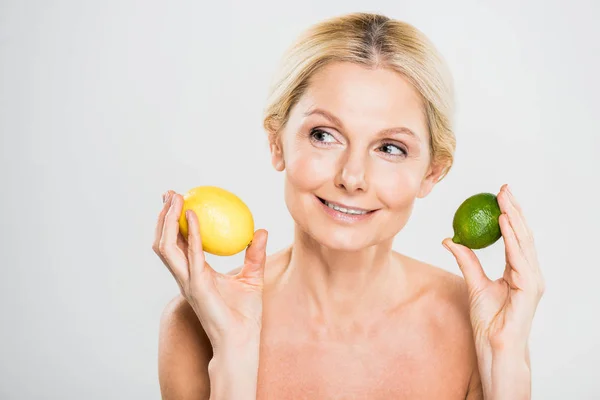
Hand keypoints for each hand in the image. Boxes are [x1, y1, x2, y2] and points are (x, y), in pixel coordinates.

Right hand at [152, 190, 267, 348]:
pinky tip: (193, 216)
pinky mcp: (197, 286)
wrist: (241, 341)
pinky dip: (190, 234)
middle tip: (170, 194)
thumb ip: (255, 254)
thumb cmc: (245, 315)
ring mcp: (188, 282)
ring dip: (167, 221)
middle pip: (164, 242)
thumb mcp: (253, 278)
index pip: (179, 244)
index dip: (174, 223)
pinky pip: (191, 255)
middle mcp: (186, 276)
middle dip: (163, 217)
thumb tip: (261, 231)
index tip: (178, 201)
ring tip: (175, 200)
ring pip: (166, 247)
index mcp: (195, 274)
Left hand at [442, 184, 544, 351]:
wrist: (494, 346)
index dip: (509, 215)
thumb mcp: (474, 284)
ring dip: (514, 218)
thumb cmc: (489, 321)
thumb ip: (467, 261)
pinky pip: (519, 258)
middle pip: (523, 235)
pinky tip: (504, 222)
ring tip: (503, 198)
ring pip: (524, 242)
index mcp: (519, 271)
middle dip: (514, 209)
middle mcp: (529, 273)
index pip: (515, 237)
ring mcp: (532, 281)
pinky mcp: (529, 289)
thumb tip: (451, 239)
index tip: (499, 196)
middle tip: (503, 188)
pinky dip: (512, 239)